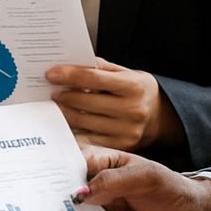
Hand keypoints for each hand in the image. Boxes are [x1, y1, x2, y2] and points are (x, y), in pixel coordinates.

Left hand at [48, 57, 183, 150]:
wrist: (160, 117)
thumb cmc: (137, 90)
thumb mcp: (126, 73)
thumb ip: (100, 68)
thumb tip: (69, 63)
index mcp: (133, 86)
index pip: (93, 78)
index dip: (69, 75)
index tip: (51, 74)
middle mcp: (132, 110)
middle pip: (85, 102)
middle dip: (63, 96)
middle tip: (50, 91)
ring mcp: (127, 131)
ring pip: (84, 122)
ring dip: (64, 113)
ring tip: (56, 105)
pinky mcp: (120, 146)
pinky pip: (89, 139)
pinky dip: (74, 130)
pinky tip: (66, 122)